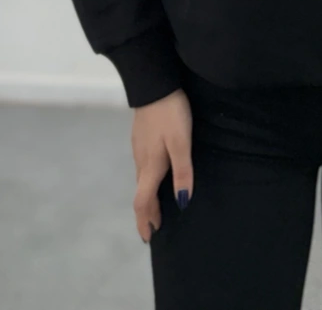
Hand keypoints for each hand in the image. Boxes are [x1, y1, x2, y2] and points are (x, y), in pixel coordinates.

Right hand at [131, 88, 193, 242]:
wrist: (154, 83)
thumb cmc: (171, 114)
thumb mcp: (181, 143)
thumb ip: (182, 172)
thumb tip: (182, 203)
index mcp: (150, 166)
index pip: (142, 202)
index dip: (145, 221)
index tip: (149, 237)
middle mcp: (141, 160)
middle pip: (141, 193)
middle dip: (147, 213)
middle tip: (156, 228)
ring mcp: (139, 148)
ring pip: (141, 179)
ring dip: (148, 197)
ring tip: (158, 208)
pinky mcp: (141, 137)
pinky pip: (143, 167)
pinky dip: (148, 181)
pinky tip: (157, 176)